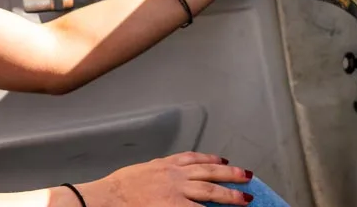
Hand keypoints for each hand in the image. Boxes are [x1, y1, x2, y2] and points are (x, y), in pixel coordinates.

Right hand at [78, 152, 254, 206]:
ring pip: (210, 192)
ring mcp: (177, 193)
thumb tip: (162, 173)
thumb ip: (156, 171)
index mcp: (165, 165)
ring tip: (246, 198)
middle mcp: (175, 176)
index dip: (211, 159)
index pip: (193, 158)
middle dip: (230, 175)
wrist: (109, 197)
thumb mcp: (141, 171)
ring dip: (230, 195)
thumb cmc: (119, 187)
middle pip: (209, 173)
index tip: (223, 160)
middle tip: (246, 176)